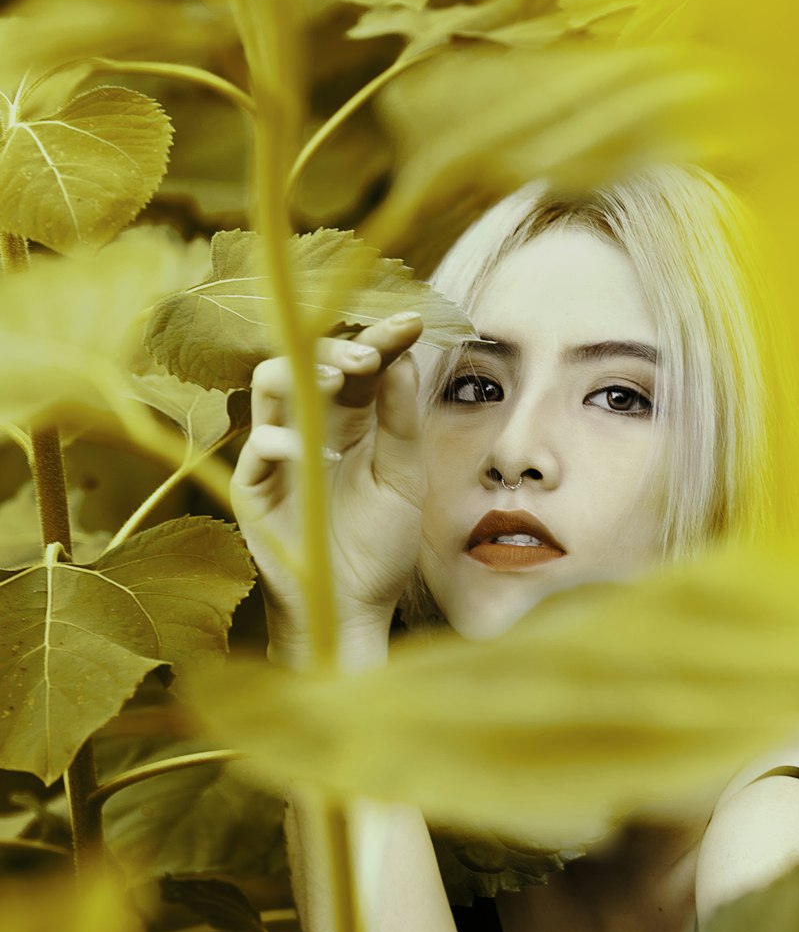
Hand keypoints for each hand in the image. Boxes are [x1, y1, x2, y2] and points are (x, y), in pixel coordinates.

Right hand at [231, 312, 424, 660]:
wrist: (351, 609)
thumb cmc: (379, 549)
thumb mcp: (404, 482)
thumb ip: (400, 423)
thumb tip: (402, 359)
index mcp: (351, 423)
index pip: (361, 365)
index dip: (382, 339)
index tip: (412, 322)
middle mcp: (311, 427)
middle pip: (312, 361)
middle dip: (341, 346)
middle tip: (369, 354)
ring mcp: (278, 454)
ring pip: (271, 385)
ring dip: (300, 373)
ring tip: (335, 378)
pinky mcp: (253, 488)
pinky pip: (255, 450)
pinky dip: (277, 441)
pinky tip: (305, 449)